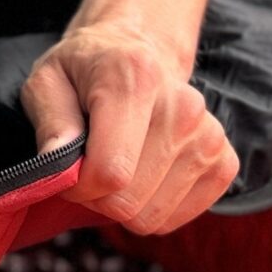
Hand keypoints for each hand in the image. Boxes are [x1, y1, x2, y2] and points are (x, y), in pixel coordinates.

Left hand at [22, 18, 237, 236]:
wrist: (139, 52)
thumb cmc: (84, 72)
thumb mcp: (46, 81)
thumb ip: (50, 124)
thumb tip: (58, 172)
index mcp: (136, 79)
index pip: (110, 173)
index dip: (76, 187)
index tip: (66, 169)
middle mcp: (183, 108)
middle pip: (129, 201)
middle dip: (97, 196)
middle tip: (89, 163)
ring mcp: (209, 136)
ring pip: (151, 217)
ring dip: (123, 202)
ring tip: (117, 163)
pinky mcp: (224, 162)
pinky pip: (174, 219)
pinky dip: (151, 207)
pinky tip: (143, 173)